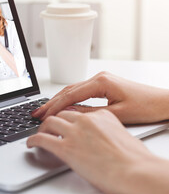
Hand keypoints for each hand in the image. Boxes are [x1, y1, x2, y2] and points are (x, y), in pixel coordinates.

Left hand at [27, 109, 154, 193]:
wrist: (135, 171)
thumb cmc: (133, 159)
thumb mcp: (120, 135)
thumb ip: (105, 130)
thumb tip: (97, 137)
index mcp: (101, 115)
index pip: (77, 110)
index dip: (66, 115)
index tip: (61, 117)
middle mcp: (86, 120)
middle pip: (62, 113)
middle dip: (53, 118)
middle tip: (47, 124)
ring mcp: (75, 132)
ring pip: (50, 122)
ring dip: (42, 127)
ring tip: (39, 133)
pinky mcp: (66, 147)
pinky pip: (42, 139)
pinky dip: (33, 140)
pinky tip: (30, 143)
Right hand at [32, 71, 168, 123]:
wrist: (164, 101)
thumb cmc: (147, 107)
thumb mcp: (117, 114)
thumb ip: (91, 114)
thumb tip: (69, 115)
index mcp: (101, 82)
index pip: (70, 94)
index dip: (54, 106)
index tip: (42, 115)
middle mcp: (99, 77)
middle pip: (68, 90)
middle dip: (51, 103)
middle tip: (36, 113)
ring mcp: (101, 80)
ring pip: (73, 90)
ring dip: (58, 100)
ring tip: (44, 111)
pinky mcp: (104, 85)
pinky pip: (80, 91)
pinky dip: (68, 99)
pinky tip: (62, 106)